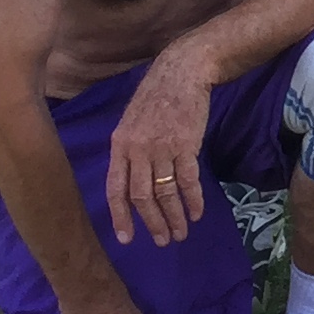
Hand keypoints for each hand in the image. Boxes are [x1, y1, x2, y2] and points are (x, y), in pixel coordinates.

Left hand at [102, 48, 208, 248]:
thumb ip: (128, 151)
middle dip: (152, 223)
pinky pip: (188, 180)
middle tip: (163, 241)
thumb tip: (129, 183)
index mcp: (119, 145)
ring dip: (174, 217)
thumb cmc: (156, 97)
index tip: (126, 239)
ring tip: (181, 233)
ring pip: (165, 193)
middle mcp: (138, 149)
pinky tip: (198, 212)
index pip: (115, 188)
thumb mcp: (131, 122)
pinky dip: (193, 200)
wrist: (182, 72)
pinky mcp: (186, 144)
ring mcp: (162, 147)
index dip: (120, 216)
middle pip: (141, 196)